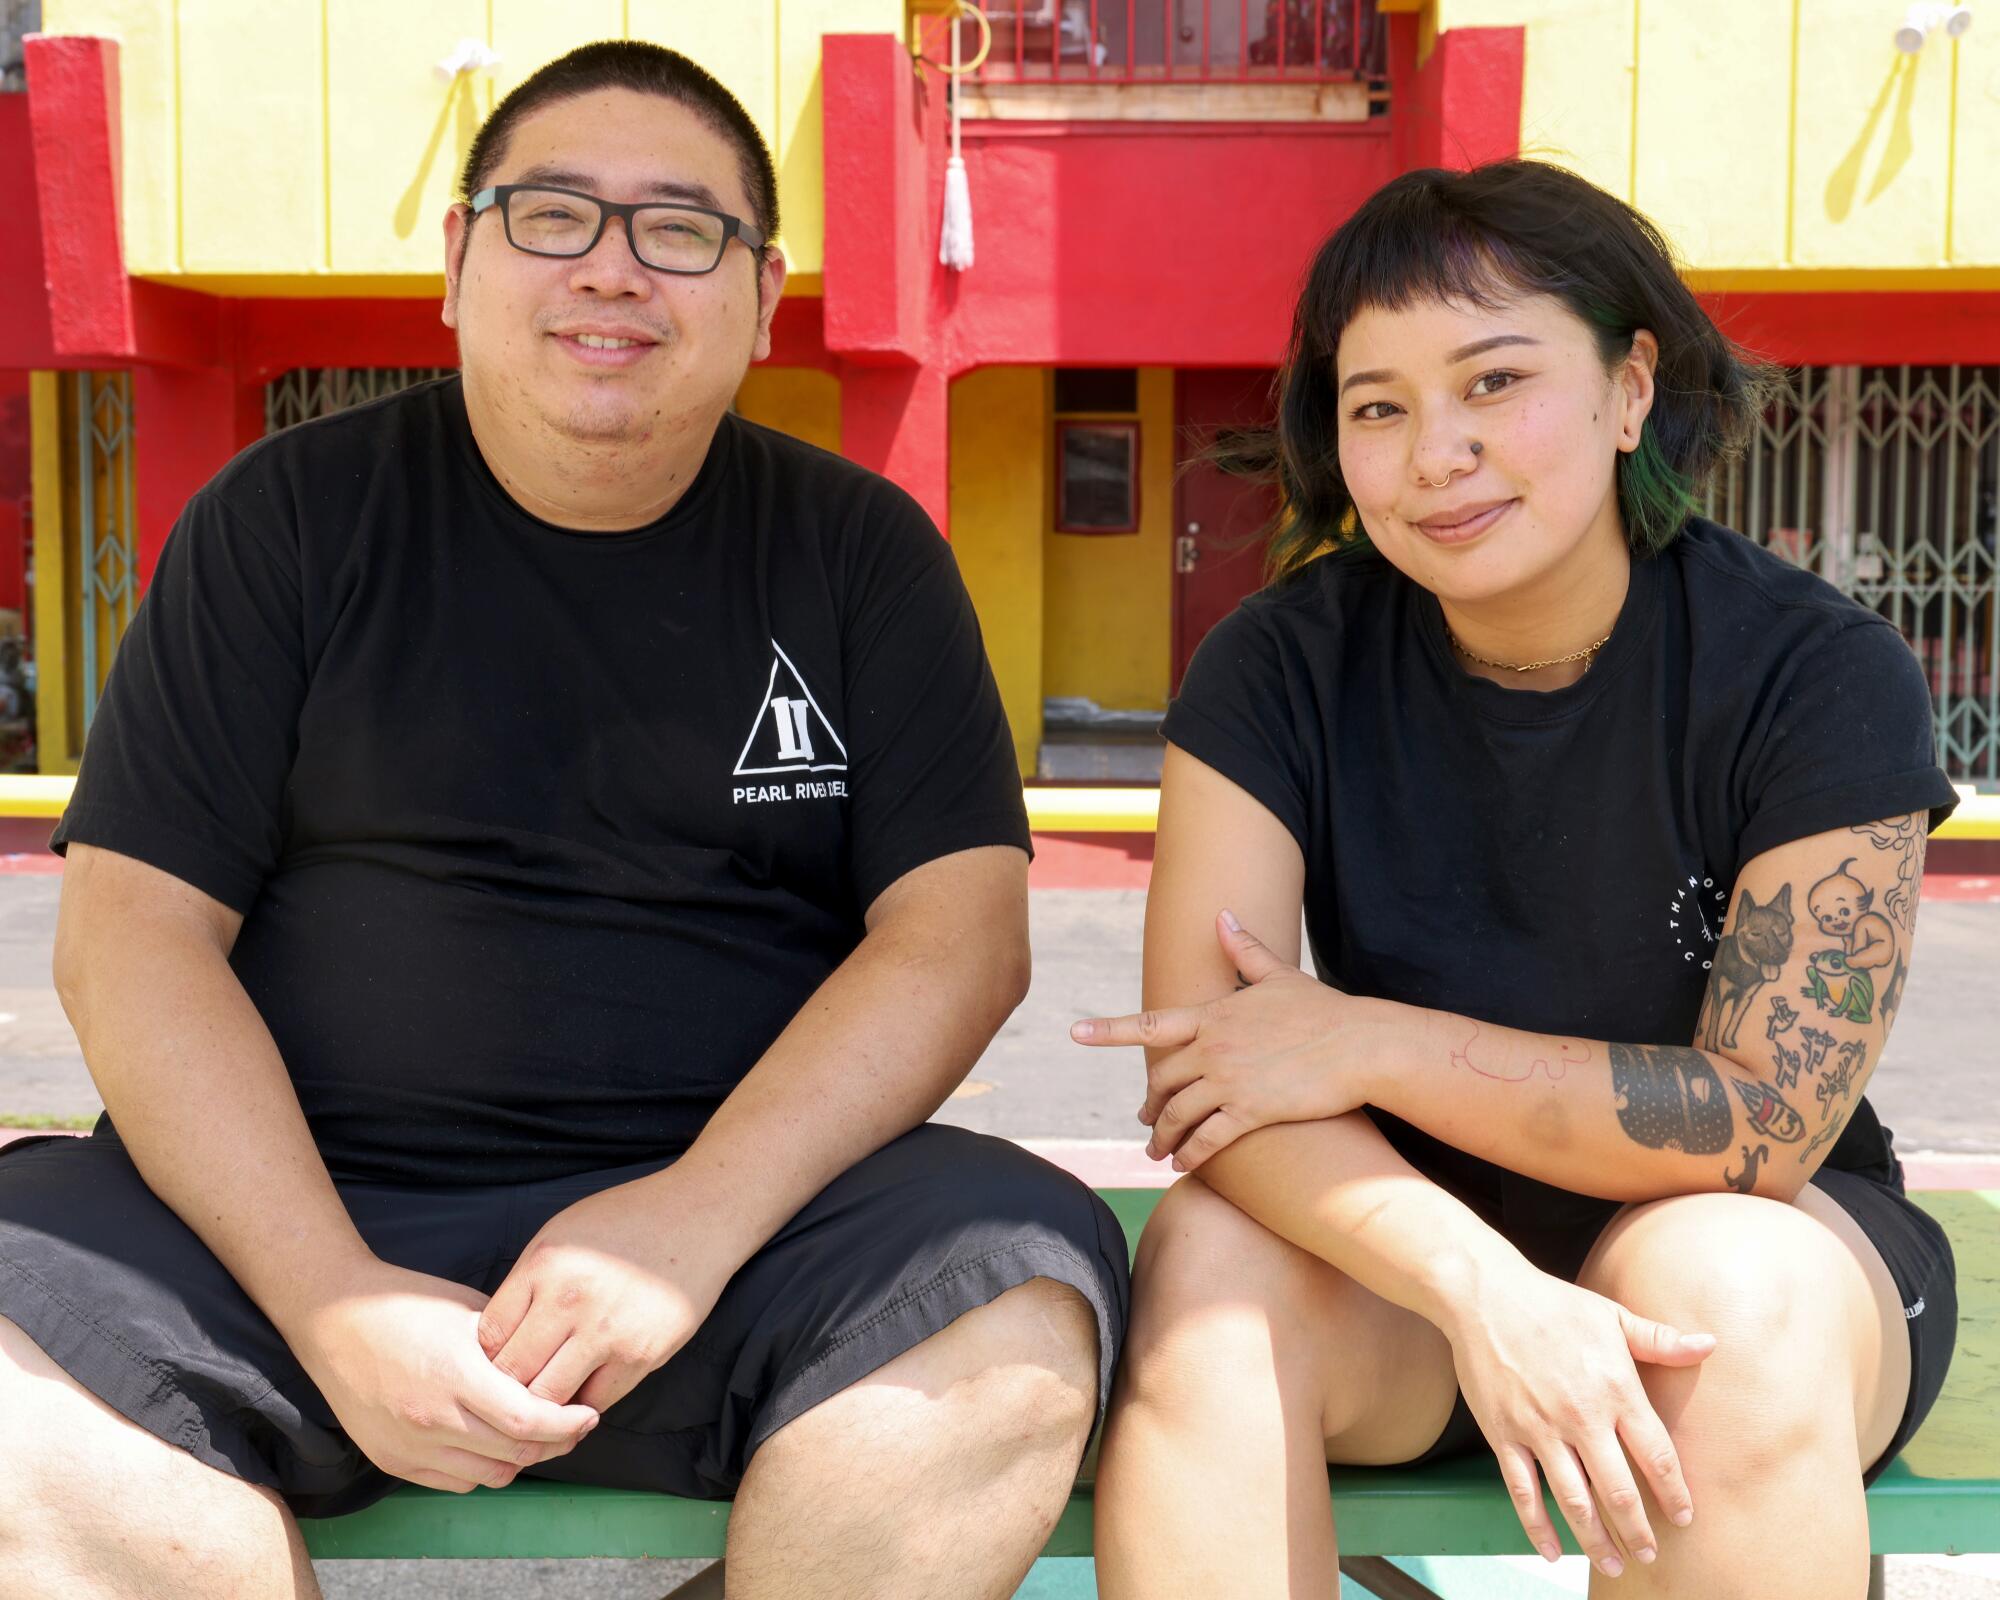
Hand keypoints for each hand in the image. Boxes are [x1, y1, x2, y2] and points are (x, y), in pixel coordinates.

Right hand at [287, 1260, 599, 1493]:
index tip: (589, 1414)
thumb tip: (556, 1365)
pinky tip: (493, 1444)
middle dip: (555, 1443)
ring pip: (488, 1476)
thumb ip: (512, 1346)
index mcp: (456, 1374)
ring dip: (520, 1460)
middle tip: (574, 1426)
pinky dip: (482, 1469)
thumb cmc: (408, 1304)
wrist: (336, 1318)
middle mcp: (432, 1418)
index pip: (527, 1421)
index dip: (566, 1424)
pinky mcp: (392, 1460)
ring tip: (536, 1436)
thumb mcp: (470, 1312)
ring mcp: (409, 1445)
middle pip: (514, 1453)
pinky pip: (453, 1482)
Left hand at [478, 1177, 730, 1412]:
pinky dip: (582, 1405)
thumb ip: (527, 1283)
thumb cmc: (625, 1220)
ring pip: (549, 1398)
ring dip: (543, 1406)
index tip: (495, 1361)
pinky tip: (581, 1394)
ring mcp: (607, 1332)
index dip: (485, 1357)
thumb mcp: (561, 1234)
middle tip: (510, 1396)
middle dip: (506, 1389)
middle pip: (512, 1374)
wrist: (698, 1216)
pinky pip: (595, 1401)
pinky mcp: (642, 1355)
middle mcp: (570, 1301)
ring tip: (543, 1403)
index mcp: (544, 1265)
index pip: (490, 1336)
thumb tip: (497, 1339)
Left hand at [1069, 911, 1389, 1169]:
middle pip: (1161, 1080)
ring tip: (1159, 1151)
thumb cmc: (1323, 1011)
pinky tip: (1185, 1164)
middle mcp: (1213, 1047)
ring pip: (1178, 1113)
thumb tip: (1222, 914)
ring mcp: (1229, 1080)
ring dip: (1163, 1136)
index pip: (1149, 1024)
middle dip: (1150, 1104)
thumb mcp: (1278, 975)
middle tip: (1146, 1120)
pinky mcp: (1251, 1111)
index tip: (1076, 1032)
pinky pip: (1207, 1139)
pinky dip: (1191, 1154)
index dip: (1109, 1030)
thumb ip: (1244, 949)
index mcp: (1213, 1015)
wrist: (1362, 1045)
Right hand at [1443, 1262, 1714, 1575]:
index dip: (1674, 1493)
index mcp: (1615, 1390)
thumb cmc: (1551, 1304)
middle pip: (1619, 1492)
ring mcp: (1540, 1430)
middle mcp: (1581, 1417)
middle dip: (1639, 1531)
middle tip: (1650, 1555)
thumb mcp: (1611, 1315)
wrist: (1483, 1295)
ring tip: (1614, 1564)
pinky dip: (1538, 1528)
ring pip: (1574, 1502)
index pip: (1657, 1457)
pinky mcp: (1504, 1435)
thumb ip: (1660, 1340)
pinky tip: (1553, 1552)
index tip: (1683, 1518)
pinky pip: (1523, 1493)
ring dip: (1597, 1541)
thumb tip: (1708, 1344)